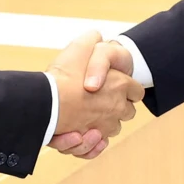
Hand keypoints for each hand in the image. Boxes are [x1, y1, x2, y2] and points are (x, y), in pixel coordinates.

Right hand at [46, 32, 142, 158]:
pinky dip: (93, 143)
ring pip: (112, 129)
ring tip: (86, 116)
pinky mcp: (91, 142)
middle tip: (98, 101)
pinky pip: (98, 146)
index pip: (137, 90)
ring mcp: (106, 126)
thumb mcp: (78, 46)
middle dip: (117, 107)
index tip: (115, 86)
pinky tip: (83, 134)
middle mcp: (117, 107)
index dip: (127, 88)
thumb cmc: (62, 76)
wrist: (46, 103)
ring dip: (103, 124)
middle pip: (128, 111)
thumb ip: (92, 38)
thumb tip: (98, 36)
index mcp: (120, 85)